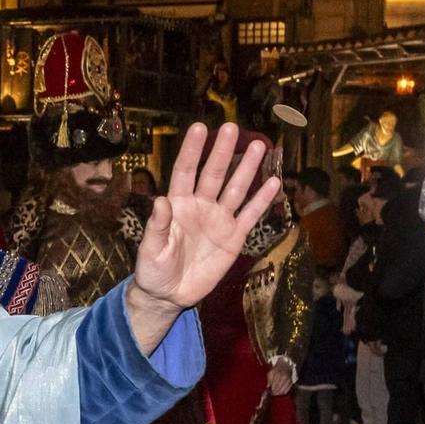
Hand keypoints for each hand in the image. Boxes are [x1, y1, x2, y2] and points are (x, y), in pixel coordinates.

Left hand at [133, 123, 280, 314]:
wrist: (169, 295)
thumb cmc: (153, 270)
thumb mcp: (151, 250)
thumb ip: (157, 226)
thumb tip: (160, 201)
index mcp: (177, 205)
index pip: (185, 172)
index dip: (192, 150)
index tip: (200, 128)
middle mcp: (200, 206)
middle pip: (214, 174)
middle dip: (223, 152)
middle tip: (233, 128)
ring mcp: (219, 220)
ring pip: (235, 189)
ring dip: (247, 169)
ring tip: (259, 147)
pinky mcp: (233, 237)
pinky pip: (250, 216)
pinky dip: (262, 201)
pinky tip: (274, 183)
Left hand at [267, 358, 294, 396]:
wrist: (285, 366)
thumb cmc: (277, 370)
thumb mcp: (271, 372)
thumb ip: (269, 379)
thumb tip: (268, 386)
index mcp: (278, 374)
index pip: (275, 384)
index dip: (272, 389)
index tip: (270, 392)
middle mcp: (284, 377)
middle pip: (279, 388)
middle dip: (275, 392)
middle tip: (273, 394)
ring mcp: (288, 380)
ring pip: (284, 389)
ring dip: (279, 393)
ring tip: (276, 394)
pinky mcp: (291, 382)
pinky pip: (288, 389)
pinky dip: (284, 392)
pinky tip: (281, 393)